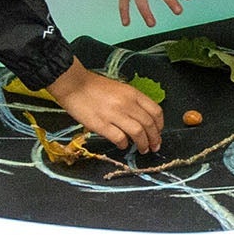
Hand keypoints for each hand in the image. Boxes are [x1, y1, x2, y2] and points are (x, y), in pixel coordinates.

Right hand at [46, 60, 163, 154]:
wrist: (74, 84)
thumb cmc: (95, 87)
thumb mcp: (120, 89)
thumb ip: (132, 102)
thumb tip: (141, 120)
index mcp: (133, 94)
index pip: (155, 111)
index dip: (160, 125)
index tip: (158, 132)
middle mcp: (127, 104)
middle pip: (149, 124)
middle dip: (154, 138)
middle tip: (154, 146)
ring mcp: (114, 114)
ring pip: (138, 133)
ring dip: (143, 144)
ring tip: (142, 149)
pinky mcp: (101, 125)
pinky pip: (120, 138)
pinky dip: (124, 144)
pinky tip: (123, 145)